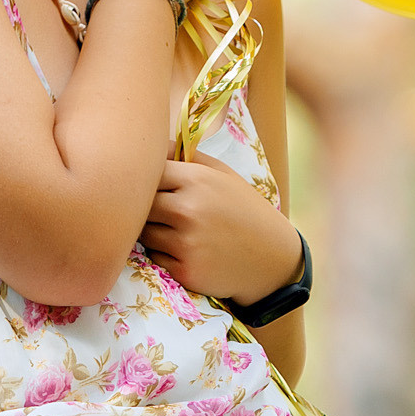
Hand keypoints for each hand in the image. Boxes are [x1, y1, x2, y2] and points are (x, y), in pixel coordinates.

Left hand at [139, 154, 301, 304]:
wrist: (273, 258)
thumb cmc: (245, 210)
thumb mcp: (224, 174)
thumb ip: (187, 157)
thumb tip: (151, 144)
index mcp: (197, 180)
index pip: (148, 173)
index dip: (148, 180)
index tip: (157, 186)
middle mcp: (188, 210)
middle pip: (141, 204)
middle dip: (146, 207)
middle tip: (164, 211)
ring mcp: (186, 243)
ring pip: (143, 233)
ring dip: (153, 231)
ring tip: (178, 230)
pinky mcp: (185, 270)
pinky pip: (154, 257)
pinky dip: (163, 254)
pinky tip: (187, 251)